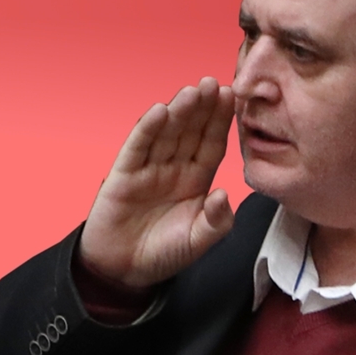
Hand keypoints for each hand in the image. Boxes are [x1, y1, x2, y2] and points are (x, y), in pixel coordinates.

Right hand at [79, 78, 235, 289]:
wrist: (124, 271)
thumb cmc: (164, 254)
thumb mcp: (199, 241)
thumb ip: (216, 221)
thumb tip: (224, 194)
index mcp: (196, 180)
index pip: (211, 144)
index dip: (221, 121)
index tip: (232, 97)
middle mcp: (174, 169)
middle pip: (190, 132)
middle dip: (202, 108)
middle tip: (213, 83)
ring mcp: (148, 169)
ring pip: (166, 134)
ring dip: (178, 112)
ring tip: (191, 91)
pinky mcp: (123, 175)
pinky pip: (137, 148)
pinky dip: (147, 129)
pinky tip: (159, 111)